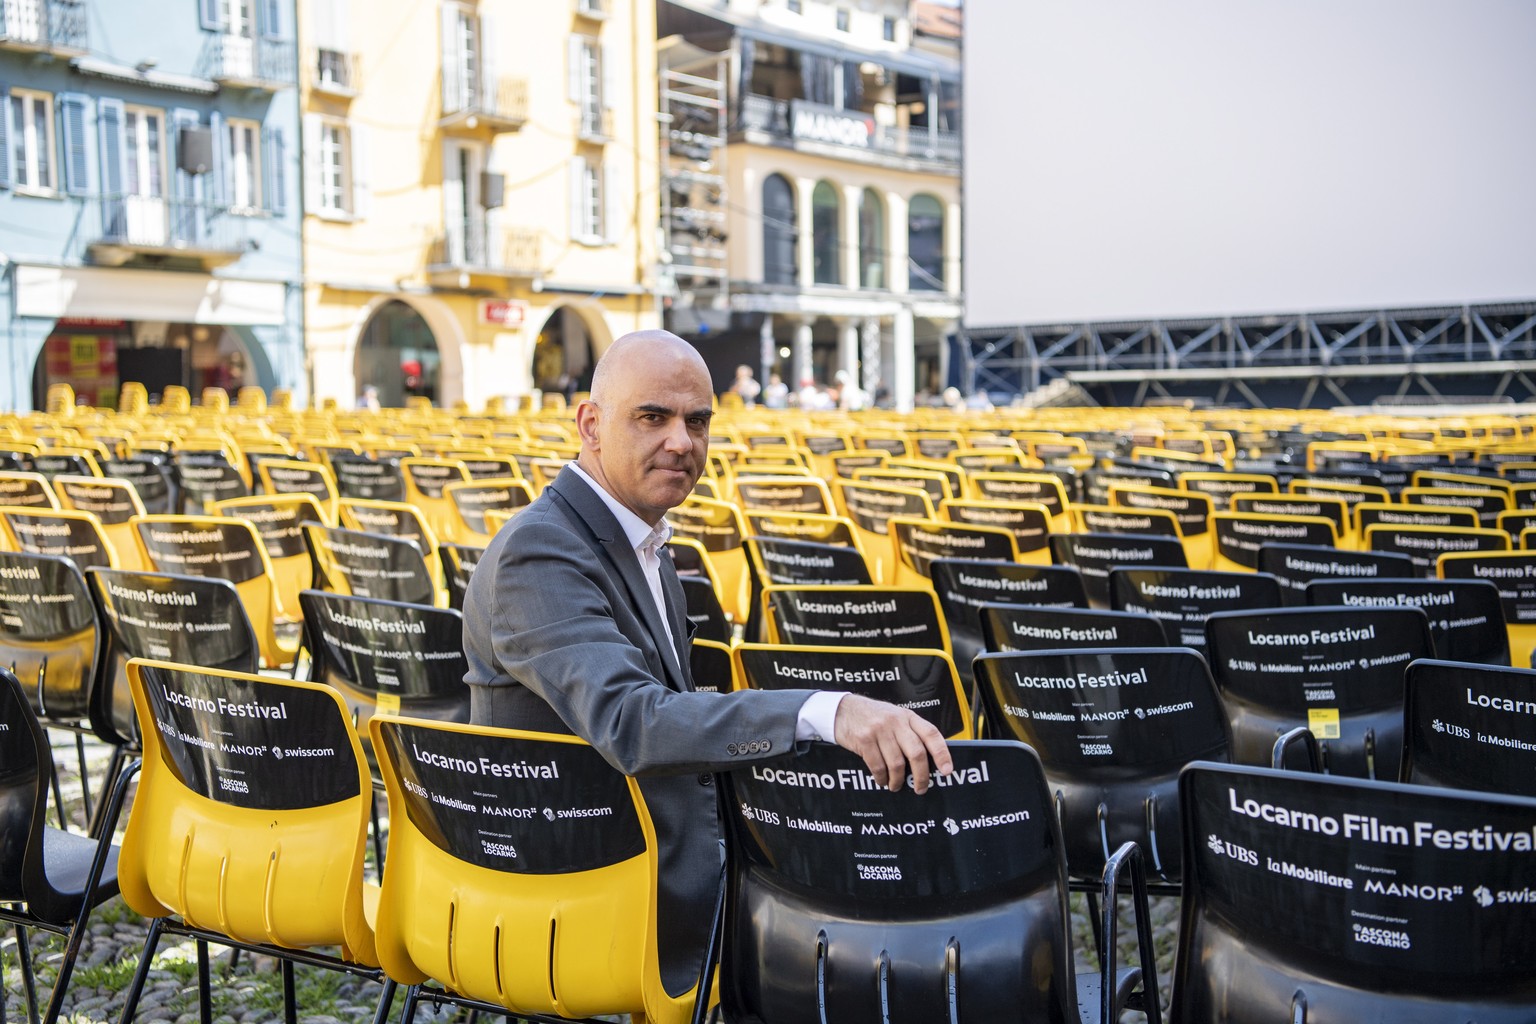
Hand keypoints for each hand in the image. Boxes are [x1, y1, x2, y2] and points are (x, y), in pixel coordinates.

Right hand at [832, 694, 953, 793]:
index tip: (947, 770)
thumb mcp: (895, 717)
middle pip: (916, 753)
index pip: (931, 734)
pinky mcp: (864, 740)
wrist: (842, 709)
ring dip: (898, 780)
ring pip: (897, 763)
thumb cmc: (872, 716)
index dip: (942, 754)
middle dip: (921, 776)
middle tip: (921, 788)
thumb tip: (929, 760)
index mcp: (908, 716)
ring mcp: (879, 730)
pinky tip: (882, 780)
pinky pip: (878, 766)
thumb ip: (910, 732)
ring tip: (896, 785)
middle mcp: (896, 721)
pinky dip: (881, 778)